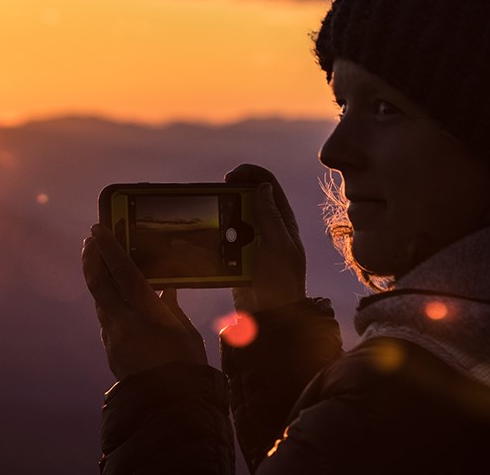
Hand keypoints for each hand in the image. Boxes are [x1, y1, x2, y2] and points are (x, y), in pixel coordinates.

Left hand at [82, 224, 207, 379]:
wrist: (168, 405)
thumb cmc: (186, 366)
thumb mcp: (185, 331)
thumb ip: (171, 306)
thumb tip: (166, 287)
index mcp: (148, 315)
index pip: (124, 273)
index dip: (110, 248)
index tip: (99, 229)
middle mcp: (124, 323)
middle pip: (99, 283)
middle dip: (92, 258)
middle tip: (91, 239)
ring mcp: (113, 337)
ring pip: (100, 299)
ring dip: (99, 278)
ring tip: (102, 260)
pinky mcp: (110, 348)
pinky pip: (107, 317)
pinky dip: (109, 301)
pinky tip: (117, 295)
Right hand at [224, 164, 306, 312]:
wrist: (270, 316)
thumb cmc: (282, 282)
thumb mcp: (280, 247)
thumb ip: (271, 216)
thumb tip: (262, 186)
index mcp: (283, 220)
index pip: (268, 184)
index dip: (250, 173)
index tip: (230, 177)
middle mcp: (267, 226)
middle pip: (247, 196)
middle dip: (231, 191)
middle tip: (216, 192)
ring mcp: (251, 240)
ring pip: (232, 215)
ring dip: (221, 213)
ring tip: (210, 212)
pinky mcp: (237, 254)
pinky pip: (223, 236)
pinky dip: (215, 232)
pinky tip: (206, 233)